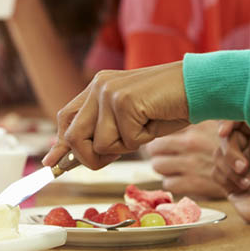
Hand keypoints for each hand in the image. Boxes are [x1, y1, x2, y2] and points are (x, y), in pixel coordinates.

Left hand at [43, 62, 189, 169]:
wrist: (198, 86)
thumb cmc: (168, 106)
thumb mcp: (130, 119)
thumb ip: (104, 131)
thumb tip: (77, 157)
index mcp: (98, 87)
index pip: (67, 118)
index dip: (60, 144)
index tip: (52, 164)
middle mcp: (98, 86)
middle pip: (74, 137)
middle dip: (90, 158)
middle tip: (115, 156)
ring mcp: (109, 93)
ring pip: (100, 145)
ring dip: (125, 146)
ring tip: (144, 126)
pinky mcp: (124, 101)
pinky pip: (125, 141)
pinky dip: (142, 140)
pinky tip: (154, 120)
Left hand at [145, 120, 225, 198]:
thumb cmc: (243, 148)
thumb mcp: (221, 128)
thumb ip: (202, 124)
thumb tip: (182, 114)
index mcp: (196, 129)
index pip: (162, 127)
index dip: (159, 134)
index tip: (160, 138)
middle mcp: (190, 145)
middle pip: (154, 148)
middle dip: (157, 151)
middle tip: (163, 154)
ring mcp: (190, 165)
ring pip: (158, 166)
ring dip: (164, 167)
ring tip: (172, 166)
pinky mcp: (193, 185)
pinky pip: (169, 184)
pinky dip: (173, 183)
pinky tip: (182, 180)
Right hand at [212, 122, 249, 239]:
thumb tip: (243, 118)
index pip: (237, 121)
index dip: (227, 123)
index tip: (223, 132)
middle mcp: (246, 148)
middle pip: (225, 138)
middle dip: (232, 154)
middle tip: (244, 168)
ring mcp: (234, 163)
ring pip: (217, 155)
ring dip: (231, 171)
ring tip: (247, 183)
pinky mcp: (226, 178)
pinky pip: (214, 171)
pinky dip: (226, 181)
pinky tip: (240, 189)